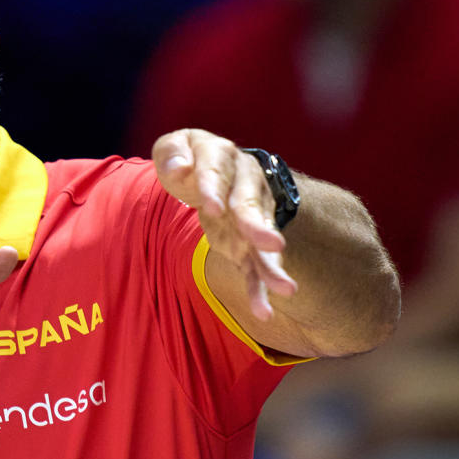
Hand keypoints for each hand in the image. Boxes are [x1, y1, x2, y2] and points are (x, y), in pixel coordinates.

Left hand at [152, 129, 297, 319]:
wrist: (215, 168)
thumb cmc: (190, 157)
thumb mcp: (176, 147)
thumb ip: (173, 154)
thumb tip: (180, 169)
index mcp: (222, 158)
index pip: (216, 173)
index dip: (213, 190)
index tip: (213, 208)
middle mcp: (246, 187)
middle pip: (252, 208)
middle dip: (259, 227)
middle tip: (274, 245)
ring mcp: (252, 216)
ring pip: (262, 242)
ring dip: (272, 265)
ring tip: (286, 289)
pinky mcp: (248, 242)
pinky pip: (254, 265)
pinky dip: (258, 288)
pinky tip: (263, 311)